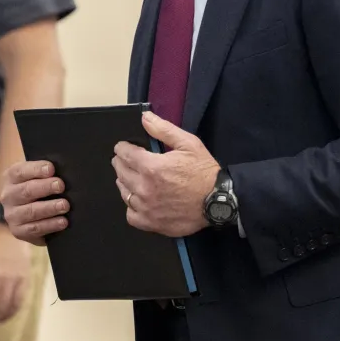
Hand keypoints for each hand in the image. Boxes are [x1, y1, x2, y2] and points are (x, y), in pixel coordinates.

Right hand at [0, 161, 68, 246]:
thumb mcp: (38, 178)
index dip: (36, 169)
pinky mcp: (18, 231)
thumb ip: (46, 174)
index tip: (51, 169)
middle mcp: (8, 196)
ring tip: (65, 205)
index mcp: (11, 178)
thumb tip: (63, 171)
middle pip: (26, 190)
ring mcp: (11, 215)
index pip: (20, 171)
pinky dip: (50, 225)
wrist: (32, 217)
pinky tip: (63, 221)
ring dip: (49, 208)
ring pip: (31, 211)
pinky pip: (35, 228)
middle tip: (61, 186)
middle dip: (45, 187)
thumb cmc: (39, 191)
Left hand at [113, 111, 219, 237]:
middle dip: (121, 163)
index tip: (123, 147)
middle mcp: (145, 188)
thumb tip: (144, 118)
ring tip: (133, 178)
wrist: (218, 201)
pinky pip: (131, 215)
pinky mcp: (152, 223)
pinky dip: (132, 207)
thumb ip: (163, 130)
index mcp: (151, 167)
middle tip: (127, 161)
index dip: (122, 148)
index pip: (124, 154)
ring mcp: (147, 208)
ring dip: (125, 183)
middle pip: (121, 173)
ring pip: (124, 193)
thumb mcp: (188, 143)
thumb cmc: (204, 172)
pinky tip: (139, 201)